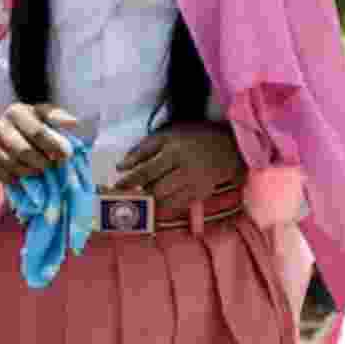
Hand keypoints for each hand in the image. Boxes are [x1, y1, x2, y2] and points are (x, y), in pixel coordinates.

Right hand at [0, 103, 79, 183]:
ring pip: (13, 164)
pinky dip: (19, 179)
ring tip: (42, 170)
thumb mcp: (45, 115)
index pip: (37, 132)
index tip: (66, 155)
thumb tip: (74, 123)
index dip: (53, 145)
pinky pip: (4, 175)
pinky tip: (29, 175)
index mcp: (16, 111)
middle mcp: (0, 127)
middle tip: (53, 165)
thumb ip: (58, 117)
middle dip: (42, 161)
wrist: (8, 133)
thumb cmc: (32, 123)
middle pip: (23, 151)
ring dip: (32, 171)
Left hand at [115, 121, 244, 216]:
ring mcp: (195, 183)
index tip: (117, 186)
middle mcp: (185, 168)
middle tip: (128, 195)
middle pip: (156, 189)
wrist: (227, 147)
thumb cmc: (192, 138)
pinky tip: (157, 204)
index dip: (130, 180)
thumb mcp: (167, 135)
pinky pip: (178, 206)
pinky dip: (164, 208)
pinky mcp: (201, 194)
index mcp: (174, 150)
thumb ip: (143, 149)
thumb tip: (121, 166)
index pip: (146, 169)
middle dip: (140, 193)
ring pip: (166, 200)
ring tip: (143, 198)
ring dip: (151, 201)